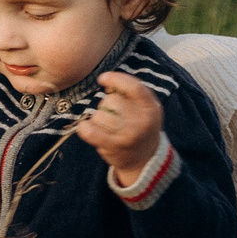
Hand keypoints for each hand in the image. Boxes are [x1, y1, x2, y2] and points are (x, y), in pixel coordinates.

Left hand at [78, 69, 163, 185]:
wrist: (145, 159)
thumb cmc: (140, 127)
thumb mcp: (145, 108)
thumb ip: (129, 92)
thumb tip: (106, 80)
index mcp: (152, 107)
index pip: (134, 86)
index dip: (116, 79)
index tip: (102, 78)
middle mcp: (143, 121)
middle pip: (111, 100)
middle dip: (106, 105)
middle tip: (114, 116)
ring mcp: (129, 135)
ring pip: (99, 115)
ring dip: (98, 119)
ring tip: (109, 128)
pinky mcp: (114, 146)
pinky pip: (90, 130)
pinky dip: (84, 127)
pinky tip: (85, 127)